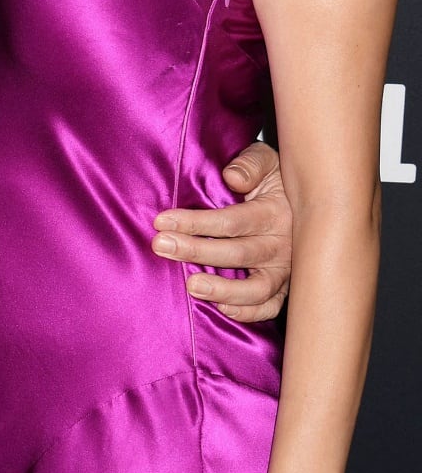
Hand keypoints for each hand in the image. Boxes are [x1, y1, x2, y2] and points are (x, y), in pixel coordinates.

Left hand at [151, 141, 291, 321]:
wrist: (311, 198)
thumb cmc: (276, 178)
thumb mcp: (268, 160)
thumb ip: (251, 163)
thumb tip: (232, 177)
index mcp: (276, 213)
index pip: (232, 221)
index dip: (195, 222)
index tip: (162, 221)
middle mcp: (283, 245)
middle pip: (238, 253)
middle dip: (196, 251)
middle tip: (161, 246)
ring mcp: (285, 270)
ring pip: (257, 288)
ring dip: (223, 289)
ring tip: (191, 286)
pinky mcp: (285, 287)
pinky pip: (270, 307)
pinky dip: (249, 312)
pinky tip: (222, 308)